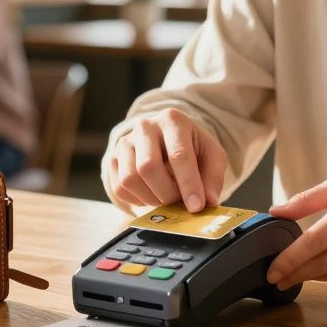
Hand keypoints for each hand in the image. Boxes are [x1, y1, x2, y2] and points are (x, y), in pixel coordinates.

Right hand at [106, 108, 226, 212]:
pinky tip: (152, 194)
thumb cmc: (192, 149)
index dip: (188, 184)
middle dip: (167, 193)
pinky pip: (119, 188)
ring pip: (130, 179)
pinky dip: (137, 199)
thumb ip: (213, 177)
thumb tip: (209, 202)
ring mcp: (125, 142)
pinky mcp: (113, 159)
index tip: (196, 206)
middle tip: (180, 205)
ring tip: (167, 198)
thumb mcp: (212, 156)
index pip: (179, 155)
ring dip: (151, 198)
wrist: (166, 142)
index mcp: (173, 120)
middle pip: (148, 167)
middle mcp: (145, 126)